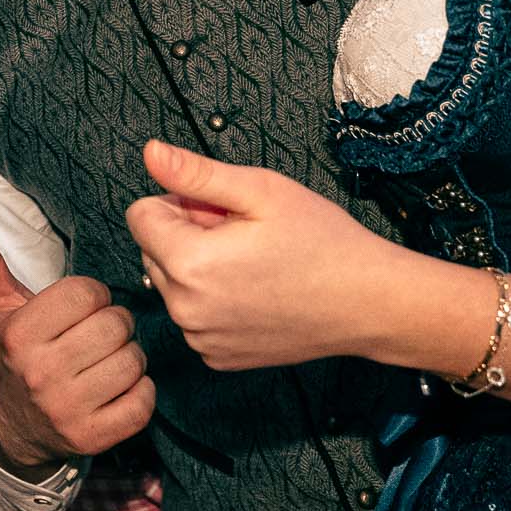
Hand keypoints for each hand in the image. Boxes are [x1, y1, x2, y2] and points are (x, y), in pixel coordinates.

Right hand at [0, 227, 150, 475]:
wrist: (14, 425)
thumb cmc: (17, 356)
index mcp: (19, 336)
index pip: (85, 293)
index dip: (92, 295)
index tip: (83, 307)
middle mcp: (41, 373)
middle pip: (115, 325)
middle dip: (115, 323)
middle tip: (100, 332)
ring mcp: (67, 409)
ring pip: (132, 362)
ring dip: (129, 357)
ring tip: (109, 359)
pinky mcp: (92, 438)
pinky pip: (142, 402)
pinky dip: (140, 391)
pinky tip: (119, 387)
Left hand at [125, 142, 413, 371]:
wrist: (370, 303)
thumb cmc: (322, 241)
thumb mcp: (261, 191)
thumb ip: (196, 173)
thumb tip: (150, 152)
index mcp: (188, 263)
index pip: (140, 214)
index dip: (180, 201)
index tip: (222, 210)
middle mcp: (185, 308)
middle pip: (152, 249)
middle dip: (187, 234)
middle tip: (242, 235)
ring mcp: (200, 339)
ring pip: (171, 283)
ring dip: (198, 267)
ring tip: (253, 264)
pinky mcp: (216, 357)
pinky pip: (193, 314)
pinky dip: (213, 300)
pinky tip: (256, 293)